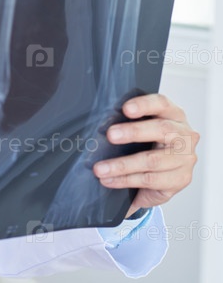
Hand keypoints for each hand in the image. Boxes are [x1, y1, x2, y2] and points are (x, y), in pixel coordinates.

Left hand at [93, 94, 199, 216]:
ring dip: (121, 165)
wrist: (166, 174)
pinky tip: (110, 180)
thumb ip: (128, 123)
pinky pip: (149, 180)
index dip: (145, 105)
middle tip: (110, 135)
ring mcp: (184, 159)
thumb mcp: (143, 129)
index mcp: (174, 115)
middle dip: (133, 132)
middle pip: (161, 129)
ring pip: (151, 160)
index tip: (126, 109)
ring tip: (100, 169)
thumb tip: (99, 124)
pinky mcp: (180, 179)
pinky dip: (125, 180)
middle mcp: (183, 135)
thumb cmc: (151, 145)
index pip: (162, 104)